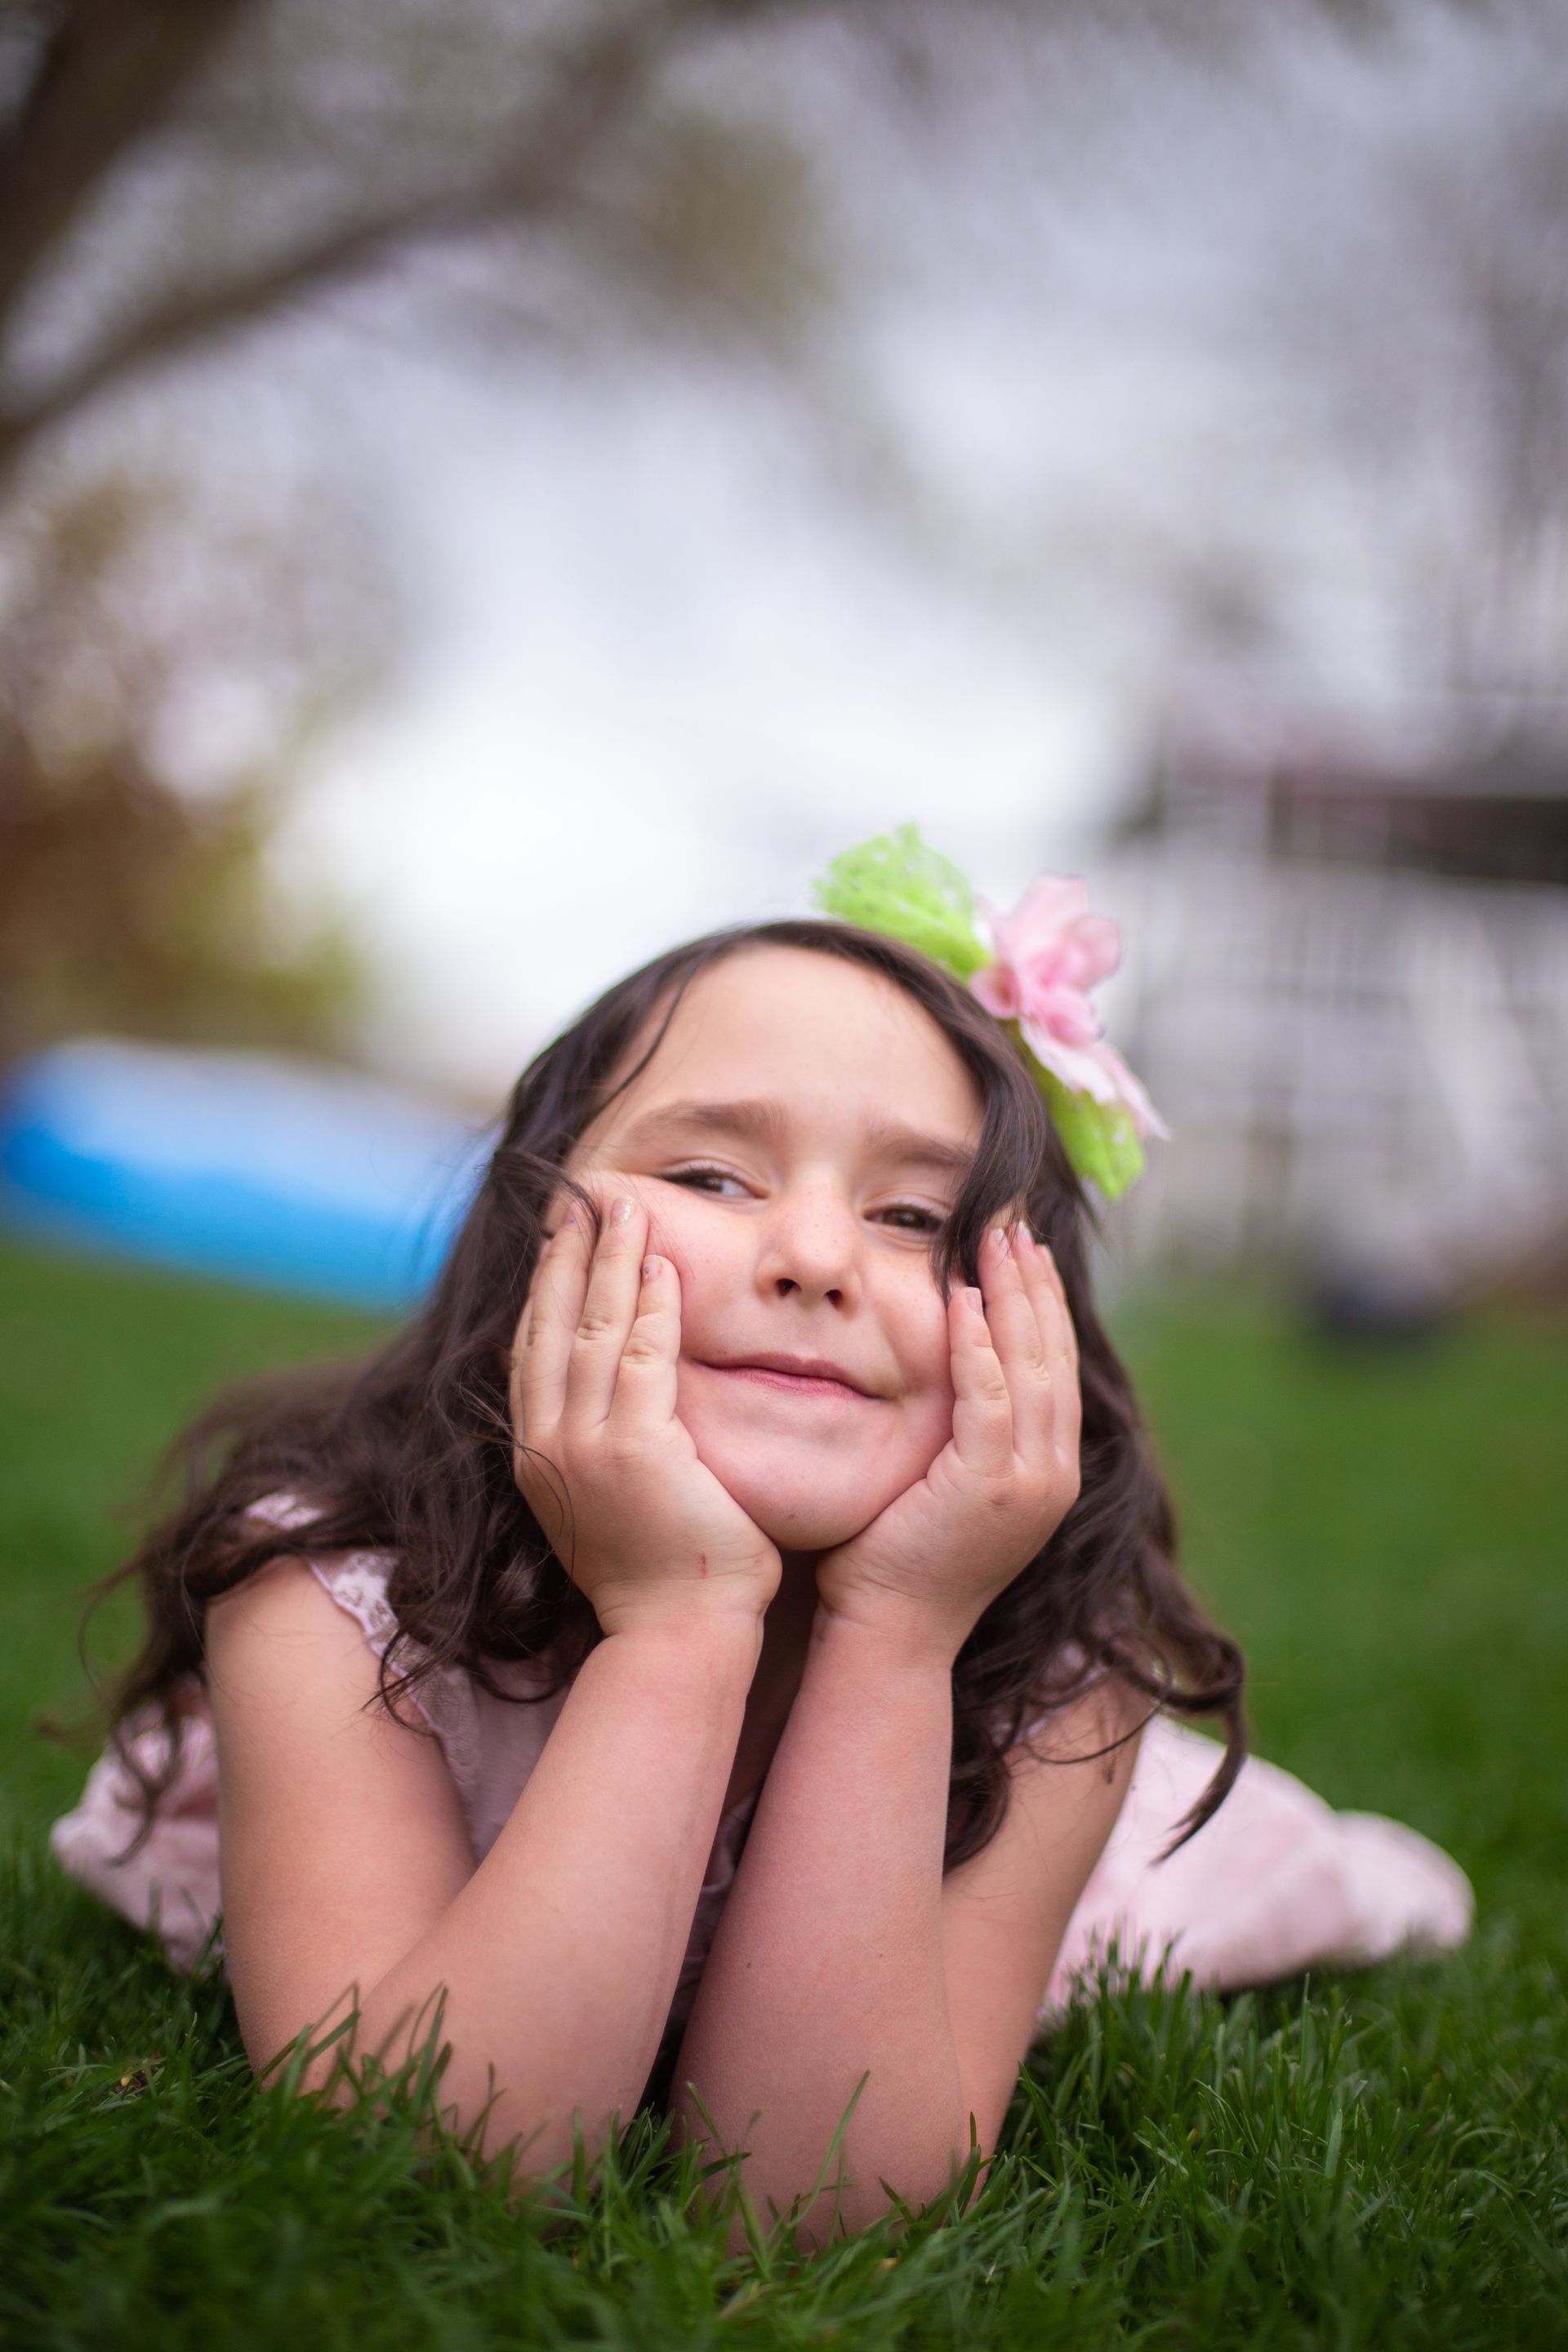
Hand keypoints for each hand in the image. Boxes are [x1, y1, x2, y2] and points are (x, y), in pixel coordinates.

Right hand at [509, 1193, 780, 1640]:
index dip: (541, 1287)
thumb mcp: (612, 1499)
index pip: (531, 1352)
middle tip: (582, 1196)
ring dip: (608, 1262)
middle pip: (549, 1326)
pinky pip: (641, 1358)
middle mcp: (548, 1447)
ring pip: (590, 1330)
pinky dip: (650, 1307)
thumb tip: (621, 1399)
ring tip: (624, 1208)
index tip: (557, 1235)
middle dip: (565, 1255)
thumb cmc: (665, 1572)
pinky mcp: (634, 1451)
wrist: (680, 1634)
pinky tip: (661, 1266)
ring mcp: (585, 1448)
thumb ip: (606, 1444)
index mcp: (538, 1457)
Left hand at [815, 1224, 1080, 1661]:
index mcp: (1049, 1471)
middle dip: (1034, 1282)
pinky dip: (980, 1345)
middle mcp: (1054, 1474)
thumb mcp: (944, 1482)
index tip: (1022, 1245)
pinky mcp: (990, 1487)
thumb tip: (950, 1364)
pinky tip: (963, 1299)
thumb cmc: (896, 1558)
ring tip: (994, 1238)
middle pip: (1053, 1355)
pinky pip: (990, 1399)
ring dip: (1013, 1296)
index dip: (1041, 1301)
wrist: (889, 1633)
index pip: (1053, 1367)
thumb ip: (961, 1429)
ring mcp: (1030, 1483)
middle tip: (1014, 1220)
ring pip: (1031, 1367)